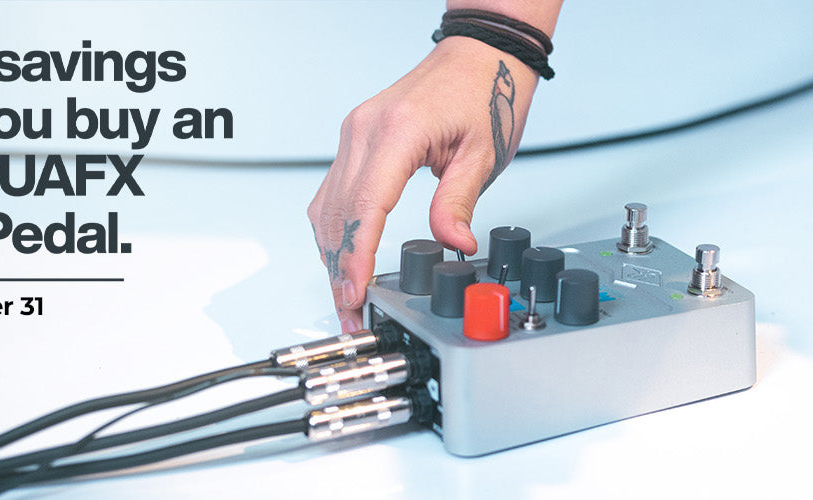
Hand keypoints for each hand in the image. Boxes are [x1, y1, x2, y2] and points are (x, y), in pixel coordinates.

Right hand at [308, 36, 539, 332]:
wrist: (478, 56)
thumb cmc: (484, 93)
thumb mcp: (483, 154)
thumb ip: (459, 202)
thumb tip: (453, 244)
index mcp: (396, 133)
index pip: (364, 207)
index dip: (356, 256)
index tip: (354, 292)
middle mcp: (364, 132)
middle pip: (338, 214)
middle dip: (341, 268)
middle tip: (352, 310)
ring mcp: (355, 134)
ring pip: (328, 206)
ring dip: (333, 253)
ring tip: (348, 294)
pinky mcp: (356, 140)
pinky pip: (334, 191)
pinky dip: (336, 228)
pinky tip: (345, 257)